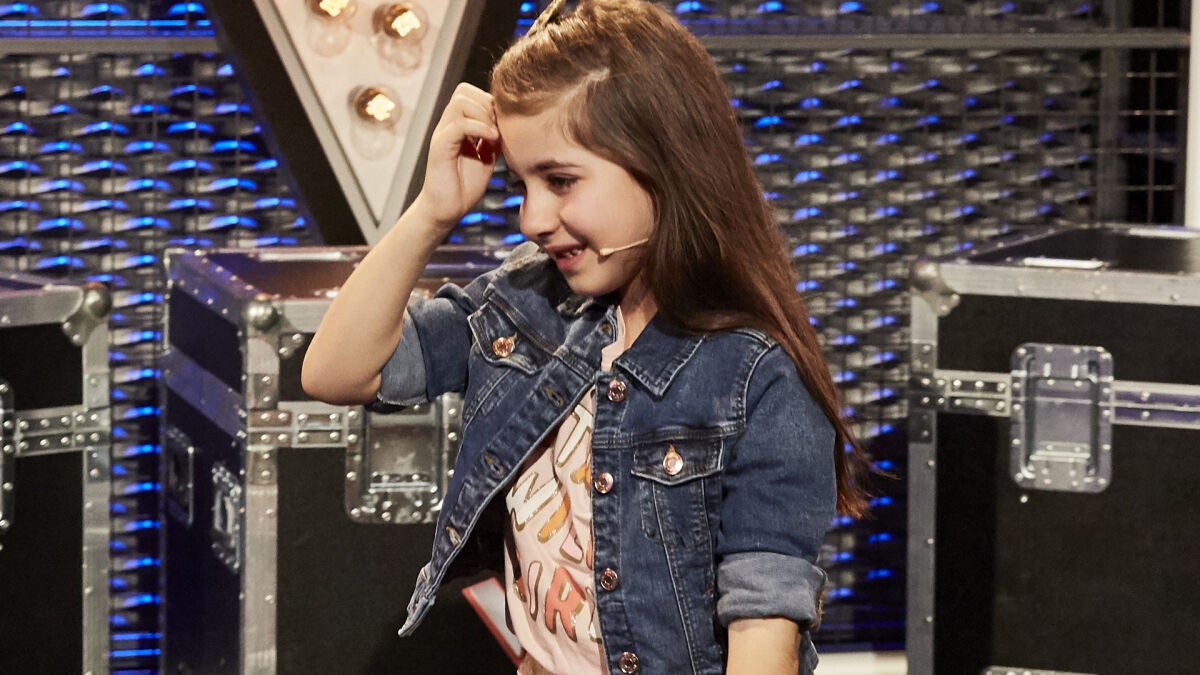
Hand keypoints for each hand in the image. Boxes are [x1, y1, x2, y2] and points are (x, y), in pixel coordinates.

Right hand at [412, 82, 500, 231]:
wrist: (447, 209)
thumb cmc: (465, 185)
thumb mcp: (487, 156)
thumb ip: (494, 138)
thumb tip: (512, 123)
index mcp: (457, 125)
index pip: (470, 93)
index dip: (489, 101)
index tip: (502, 123)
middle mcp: (447, 125)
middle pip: (464, 90)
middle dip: (487, 104)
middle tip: (499, 127)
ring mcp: (443, 134)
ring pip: (461, 102)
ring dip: (484, 115)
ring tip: (495, 135)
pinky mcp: (440, 147)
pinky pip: (459, 125)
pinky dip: (479, 128)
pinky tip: (491, 141)